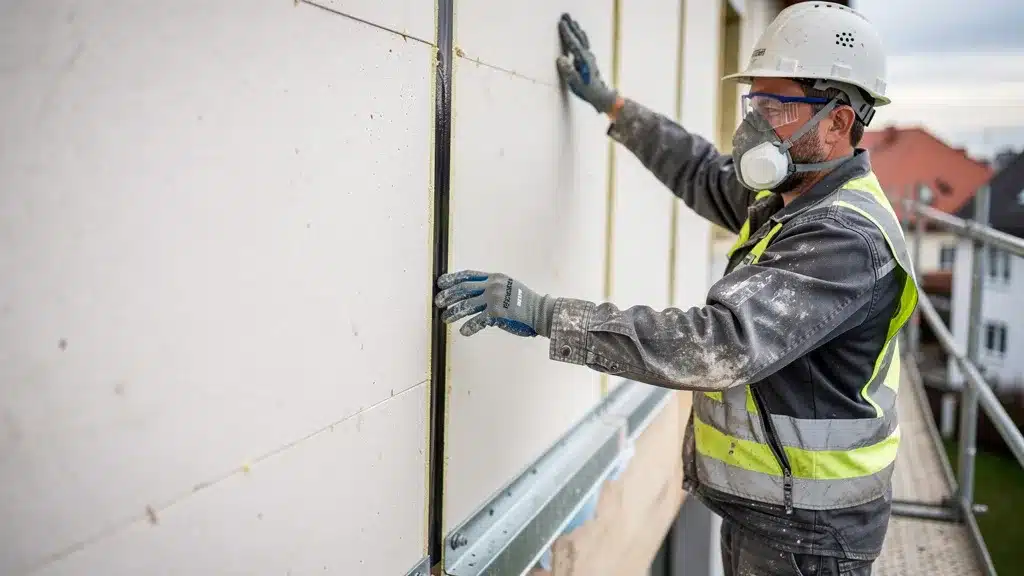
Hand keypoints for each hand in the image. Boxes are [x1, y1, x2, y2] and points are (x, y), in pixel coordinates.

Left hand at [435, 270, 554, 337]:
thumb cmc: (525, 302)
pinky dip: (469, 327)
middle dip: (448, 296)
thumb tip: (475, 296)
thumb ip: (492, 289)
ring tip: (445, 318)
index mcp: (494, 277)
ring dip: (454, 312)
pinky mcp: (497, 312)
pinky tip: (463, 332)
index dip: (452, 279)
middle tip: (438, 302)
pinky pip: (478, 320)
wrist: (541, 311)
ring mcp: (494, 298)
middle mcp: (492, 285)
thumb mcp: (507, 288)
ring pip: (467, 305)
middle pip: (463, 288)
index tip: (441, 283)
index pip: (468, 275)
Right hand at [556, 13, 616, 113]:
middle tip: (565, 16)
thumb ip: (568, 71)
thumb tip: (561, 59)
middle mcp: (587, 56)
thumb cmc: (587, 91)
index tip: (561, 23)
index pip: (573, 43)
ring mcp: (589, 57)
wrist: (601, 96)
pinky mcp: (589, 60)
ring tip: (573, 22)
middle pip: (579, 38)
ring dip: (577, 30)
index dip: (567, 33)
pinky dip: (581, 37)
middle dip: (572, 26)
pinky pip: (585, 44)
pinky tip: (581, 35)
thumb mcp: (576, 83)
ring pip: (583, 40)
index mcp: (583, 60)